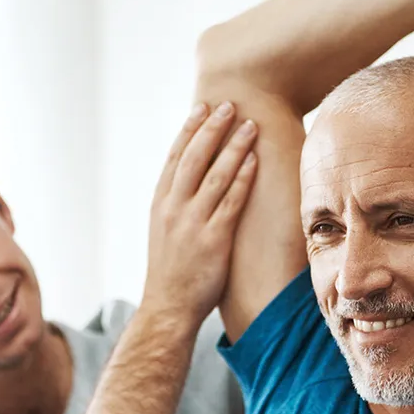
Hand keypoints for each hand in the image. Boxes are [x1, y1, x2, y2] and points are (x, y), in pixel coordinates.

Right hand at [142, 103, 257, 325]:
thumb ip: (176, 207)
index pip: (175, 157)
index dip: (189, 130)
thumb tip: (194, 185)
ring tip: (250, 125)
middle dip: (211, 128)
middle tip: (228, 105)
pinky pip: (230, 201)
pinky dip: (242, 178)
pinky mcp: (212, 239)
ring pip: (214, 174)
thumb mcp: (164, 232)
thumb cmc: (171, 273)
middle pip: (194, 158)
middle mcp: (172, 208)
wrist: (167, 308)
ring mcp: (191, 223)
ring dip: (233, 146)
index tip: (202, 108)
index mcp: (159, 203)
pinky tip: (254, 160)